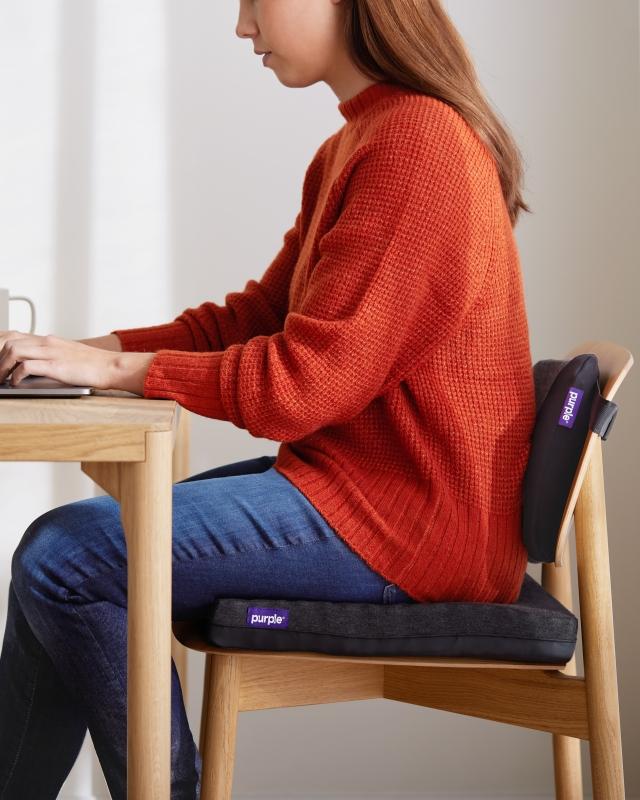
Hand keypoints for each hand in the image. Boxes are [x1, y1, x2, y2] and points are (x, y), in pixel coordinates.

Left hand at [0, 330, 153, 394]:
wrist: (111, 366)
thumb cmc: (91, 365)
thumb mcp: (66, 355)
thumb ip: (47, 357)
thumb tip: (27, 369)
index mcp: (47, 339)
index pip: (12, 334)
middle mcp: (46, 342)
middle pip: (8, 340)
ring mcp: (51, 352)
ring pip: (13, 350)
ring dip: (1, 367)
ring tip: (1, 380)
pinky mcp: (56, 365)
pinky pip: (26, 367)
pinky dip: (16, 376)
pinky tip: (16, 383)